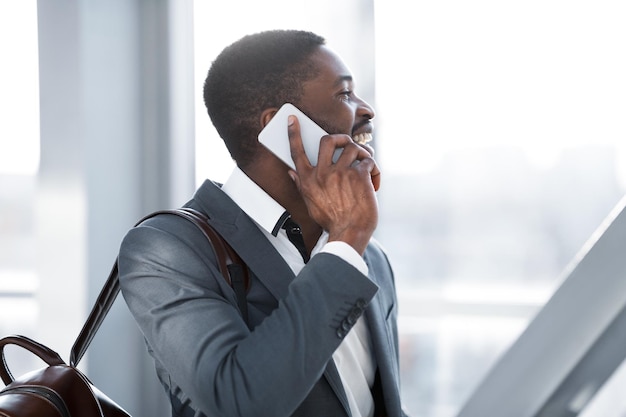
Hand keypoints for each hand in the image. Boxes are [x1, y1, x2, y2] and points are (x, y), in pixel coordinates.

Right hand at [287, 115, 379, 253]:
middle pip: (328, 140)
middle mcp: (322, 173)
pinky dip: (374, 170)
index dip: (294, 133)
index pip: (297, 152)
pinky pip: (368, 161)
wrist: (350, 233)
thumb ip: (301, 185)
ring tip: (365, 166)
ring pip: (352, 148)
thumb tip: (291, 172)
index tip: (293, 119)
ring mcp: (341, 173)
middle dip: (340, 138)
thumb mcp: (310, 203)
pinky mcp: (359, 175)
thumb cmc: (332, 221)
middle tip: (347, 144)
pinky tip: (374, 182)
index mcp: (308, 180)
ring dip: (362, 155)